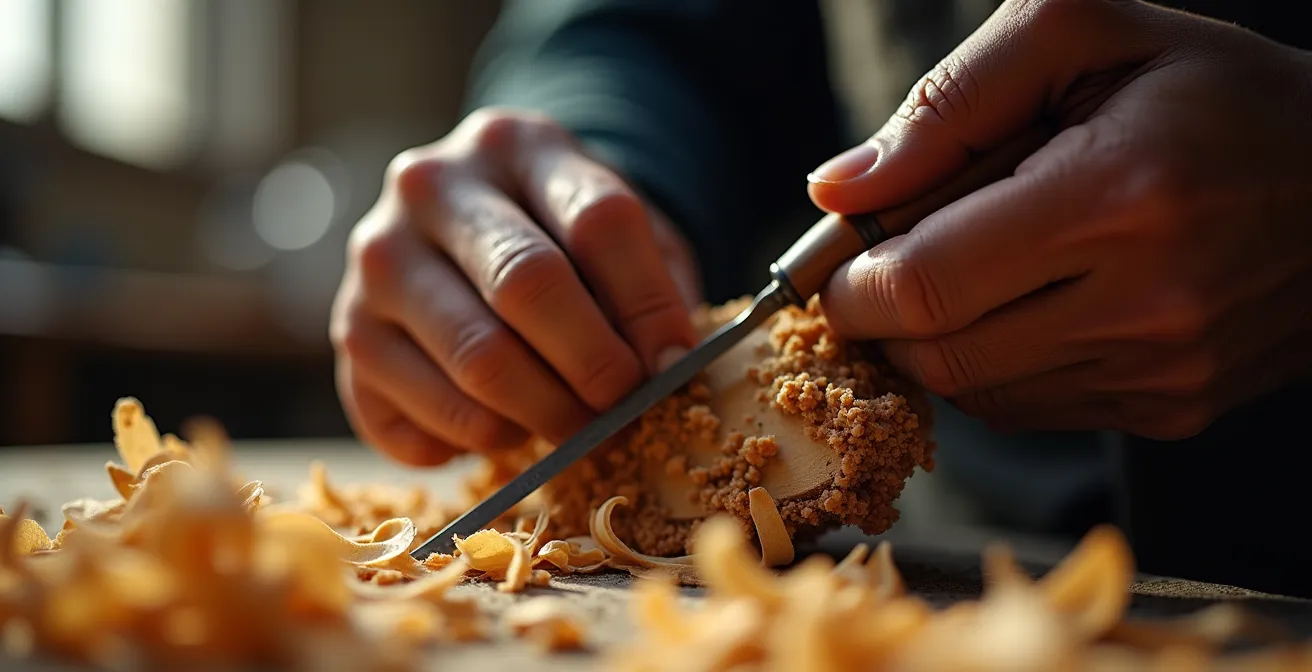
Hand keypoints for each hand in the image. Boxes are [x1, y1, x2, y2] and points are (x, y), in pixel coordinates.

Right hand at [331, 108, 699, 464]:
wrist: (469, 230)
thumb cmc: (564, 239)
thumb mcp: (622, 234)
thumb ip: (653, 289)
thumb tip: (665, 368)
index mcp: (517, 144)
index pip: (599, 220)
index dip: (649, 305)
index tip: (673, 363)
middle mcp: (430, 188)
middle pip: (527, 284)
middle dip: (593, 366)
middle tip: (624, 412)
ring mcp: (376, 260)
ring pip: (475, 360)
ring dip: (542, 416)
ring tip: (572, 427)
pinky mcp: (348, 334)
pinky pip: (416, 418)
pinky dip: (473, 444)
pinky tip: (502, 428)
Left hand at [807, 0, 1311, 439]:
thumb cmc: (1213, 93)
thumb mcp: (1085, 33)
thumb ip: (952, 103)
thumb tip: (838, 188)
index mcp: (1116, 196)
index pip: (922, 286)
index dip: (849, 284)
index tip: (834, 261)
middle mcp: (1145, 303)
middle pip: (936, 354)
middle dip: (879, 319)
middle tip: (884, 265)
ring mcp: (1162, 371)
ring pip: (974, 392)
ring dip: (932, 343)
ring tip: (963, 272)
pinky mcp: (1170, 408)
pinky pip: (1027, 410)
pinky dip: (990, 364)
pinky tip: (1019, 304)